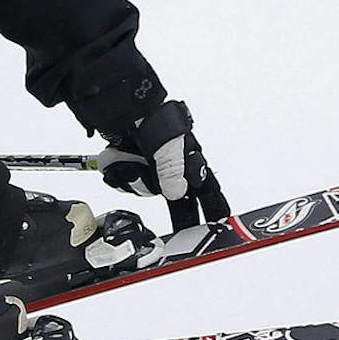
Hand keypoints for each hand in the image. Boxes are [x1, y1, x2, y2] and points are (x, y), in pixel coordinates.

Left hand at [98, 101, 230, 231]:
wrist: (119, 105)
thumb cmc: (151, 117)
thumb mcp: (166, 143)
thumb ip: (172, 169)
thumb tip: (177, 192)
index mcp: (188, 159)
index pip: (207, 188)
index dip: (214, 207)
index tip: (222, 224)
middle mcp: (171, 166)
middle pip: (176, 199)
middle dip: (172, 209)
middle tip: (180, 234)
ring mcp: (150, 167)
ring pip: (146, 190)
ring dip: (133, 178)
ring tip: (127, 159)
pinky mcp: (131, 166)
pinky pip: (126, 183)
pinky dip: (119, 173)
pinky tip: (117, 160)